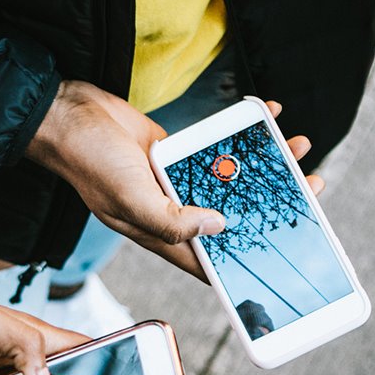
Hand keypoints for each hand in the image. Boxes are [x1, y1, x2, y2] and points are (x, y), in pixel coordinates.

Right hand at [27, 84, 325, 279]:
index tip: (285, 254)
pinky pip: (218, 147)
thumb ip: (172, 219)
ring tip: (298, 147)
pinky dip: (242, 133)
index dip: (245, 262)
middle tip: (308, 187)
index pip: (211, 260)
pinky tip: (267, 116)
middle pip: (233, 216)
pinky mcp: (177, 151)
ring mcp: (176, 180)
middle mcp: (173, 211)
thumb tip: (218, 227)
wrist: (67, 113)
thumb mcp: (130, 198)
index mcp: (161, 234)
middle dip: (271, 204)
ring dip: (265, 164)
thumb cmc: (88, 161)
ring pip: (231, 179)